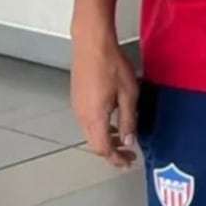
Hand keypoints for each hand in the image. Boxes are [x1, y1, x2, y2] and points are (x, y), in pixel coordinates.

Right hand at [71, 28, 139, 168]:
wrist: (92, 43)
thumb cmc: (112, 65)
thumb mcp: (129, 95)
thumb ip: (128, 120)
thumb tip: (128, 140)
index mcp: (95, 118)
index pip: (103, 149)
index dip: (116, 159)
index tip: (128, 162)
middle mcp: (82, 116)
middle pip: (94, 144)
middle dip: (111, 153)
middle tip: (128, 154)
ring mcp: (77, 106)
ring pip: (90, 133)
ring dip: (105, 139)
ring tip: (122, 138)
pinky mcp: (77, 97)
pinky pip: (87, 121)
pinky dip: (100, 128)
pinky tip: (112, 120)